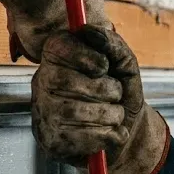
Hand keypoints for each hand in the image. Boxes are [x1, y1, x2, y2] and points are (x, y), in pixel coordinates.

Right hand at [32, 25, 168, 173]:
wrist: (131, 137)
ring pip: (74, 111)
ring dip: (110, 114)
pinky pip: (81, 137)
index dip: (86, 56)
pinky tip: (109, 133)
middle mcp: (43, 84)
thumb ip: (112, 43)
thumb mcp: (124, 64)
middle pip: (66, 81)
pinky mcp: (51, 142)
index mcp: (58, 59)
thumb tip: (90, 30)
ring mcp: (43, 114)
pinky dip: (108, 136)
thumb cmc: (122, 95)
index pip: (58, 47)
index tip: (103, 66)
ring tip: (114, 115)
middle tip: (115, 94)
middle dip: (106, 89)